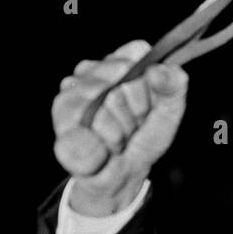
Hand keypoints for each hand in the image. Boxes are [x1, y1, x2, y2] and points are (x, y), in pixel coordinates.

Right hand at [52, 41, 188, 216]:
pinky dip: (100, 153)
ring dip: (120, 133)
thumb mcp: (169, 108)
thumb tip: (156, 70)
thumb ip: (173, 84)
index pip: (136, 59)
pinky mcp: (59, 132)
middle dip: (134, 113)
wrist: (125, 174)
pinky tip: (103, 153)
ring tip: (119, 139)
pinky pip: (85, 140)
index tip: (148, 105)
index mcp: (115, 61)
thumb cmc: (143, 135)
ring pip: (103, 112)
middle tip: (132, 126)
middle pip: (120, 84)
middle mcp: (87, 72)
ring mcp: (68, 99)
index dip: (147, 88)